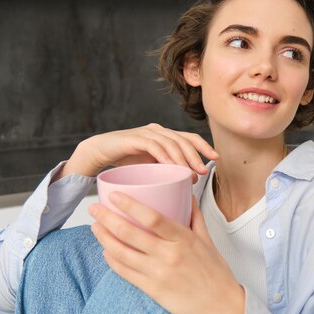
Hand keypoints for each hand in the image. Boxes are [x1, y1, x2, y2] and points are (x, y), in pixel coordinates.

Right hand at [55, 123, 217, 180]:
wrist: (98, 152)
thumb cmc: (125, 162)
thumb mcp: (150, 166)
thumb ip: (166, 170)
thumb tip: (188, 183)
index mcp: (164, 136)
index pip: (189, 138)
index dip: (204, 146)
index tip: (216, 158)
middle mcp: (158, 131)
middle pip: (183, 140)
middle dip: (196, 155)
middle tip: (203, 170)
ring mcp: (146, 133)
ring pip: (171, 143)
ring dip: (183, 158)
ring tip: (190, 172)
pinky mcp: (135, 138)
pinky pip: (153, 145)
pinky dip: (164, 155)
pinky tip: (171, 166)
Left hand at [89, 193, 244, 313]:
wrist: (221, 305)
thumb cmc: (215, 271)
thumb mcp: (207, 239)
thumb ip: (194, 216)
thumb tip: (186, 193)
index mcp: (183, 238)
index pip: (151, 217)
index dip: (129, 205)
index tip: (114, 195)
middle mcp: (169, 254)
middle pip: (130, 233)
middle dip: (107, 218)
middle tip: (94, 209)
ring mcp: (158, 273)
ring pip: (122, 253)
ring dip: (104, 238)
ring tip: (95, 227)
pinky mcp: (152, 289)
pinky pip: (126, 273)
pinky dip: (112, 261)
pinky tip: (106, 252)